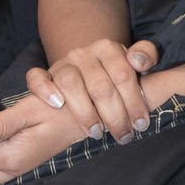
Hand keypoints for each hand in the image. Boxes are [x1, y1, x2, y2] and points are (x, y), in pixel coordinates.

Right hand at [25, 38, 158, 143]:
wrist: (87, 68)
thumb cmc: (115, 73)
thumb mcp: (135, 63)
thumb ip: (147, 55)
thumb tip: (140, 62)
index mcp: (109, 48)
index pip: (123, 75)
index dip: (134, 102)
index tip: (140, 125)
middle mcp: (84, 53)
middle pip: (100, 86)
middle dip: (115, 116)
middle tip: (123, 136)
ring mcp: (63, 64)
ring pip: (70, 84)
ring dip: (85, 112)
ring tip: (96, 133)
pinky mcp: (46, 74)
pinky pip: (36, 77)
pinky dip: (44, 90)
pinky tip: (57, 105)